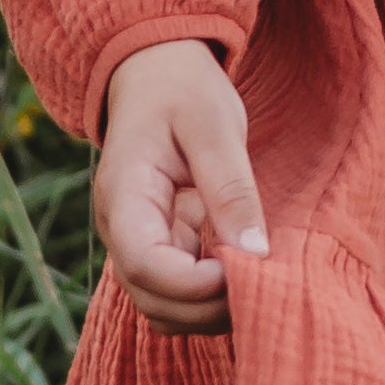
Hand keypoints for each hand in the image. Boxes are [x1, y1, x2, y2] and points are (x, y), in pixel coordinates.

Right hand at [96, 39, 268, 334]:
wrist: (157, 73)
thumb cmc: (183, 91)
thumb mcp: (213, 125)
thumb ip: (230, 188)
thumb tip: (254, 252)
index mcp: (123, 195)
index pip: (143, 264)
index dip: (192, 284)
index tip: (243, 267)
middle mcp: (122, 229)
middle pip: (151, 299)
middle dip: (206, 307)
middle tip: (262, 282)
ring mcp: (138, 241)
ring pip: (163, 307)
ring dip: (208, 310)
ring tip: (256, 278)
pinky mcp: (161, 244)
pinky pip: (178, 291)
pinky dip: (210, 296)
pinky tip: (244, 270)